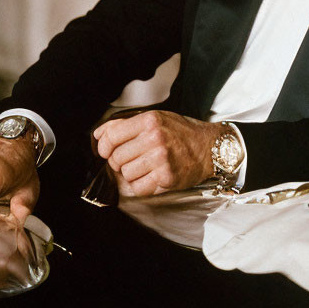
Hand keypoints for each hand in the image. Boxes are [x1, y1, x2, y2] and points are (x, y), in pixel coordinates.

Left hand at [93, 111, 219, 196]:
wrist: (210, 148)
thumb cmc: (182, 133)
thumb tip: (99, 133)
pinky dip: (140, 186)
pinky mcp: (167, 177)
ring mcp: (161, 159)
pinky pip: (138, 188)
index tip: (105, 150)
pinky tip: (150, 177)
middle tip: (130, 159)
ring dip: (131, 174)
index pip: (112, 135)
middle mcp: (155, 138)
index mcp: (150, 121)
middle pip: (116, 157)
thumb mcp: (156, 119)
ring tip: (144, 167)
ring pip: (126, 174)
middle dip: (118, 161)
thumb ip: (127, 124)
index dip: (103, 146)